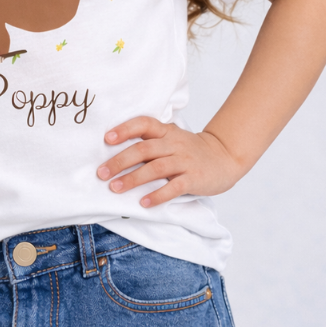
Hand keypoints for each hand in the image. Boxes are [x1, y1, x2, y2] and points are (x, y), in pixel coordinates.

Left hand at [96, 116, 243, 207]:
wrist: (224, 157)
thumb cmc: (189, 150)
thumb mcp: (171, 138)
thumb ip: (150, 140)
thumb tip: (116, 150)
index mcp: (166, 131)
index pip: (143, 124)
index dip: (125, 129)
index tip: (107, 139)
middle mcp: (174, 144)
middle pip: (143, 149)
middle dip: (120, 161)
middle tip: (101, 173)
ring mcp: (184, 161)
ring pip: (155, 168)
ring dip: (133, 179)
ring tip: (116, 188)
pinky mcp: (194, 178)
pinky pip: (173, 187)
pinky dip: (157, 195)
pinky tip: (143, 203)